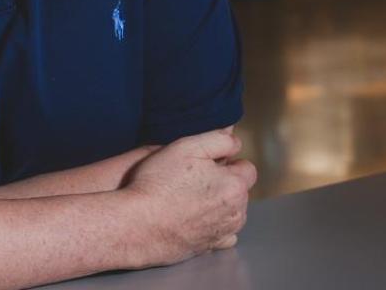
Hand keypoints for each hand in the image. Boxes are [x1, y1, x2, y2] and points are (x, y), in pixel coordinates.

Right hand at [122, 126, 256, 266]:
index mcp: (235, 185)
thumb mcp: (186, 147)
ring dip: (220, 204)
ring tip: (190, 198)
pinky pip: (223, 235)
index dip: (227, 162)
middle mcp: (236, 212)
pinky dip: (214, 226)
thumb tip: (234, 139)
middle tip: (194, 178)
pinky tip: (194, 218)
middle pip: (240, 191)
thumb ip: (218, 139)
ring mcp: (224, 232)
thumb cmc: (159, 184)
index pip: (247, 168)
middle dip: (224, 183)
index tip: (206, 163)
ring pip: (233, 212)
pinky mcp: (210, 247)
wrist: (137, 224)